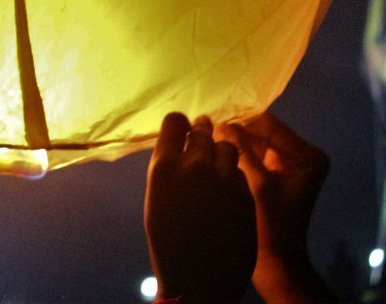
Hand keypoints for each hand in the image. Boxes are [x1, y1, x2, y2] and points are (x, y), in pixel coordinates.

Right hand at [145, 112, 255, 303]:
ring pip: (227, 149)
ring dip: (222, 152)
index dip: (181, 126)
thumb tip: (182, 139)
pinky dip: (234, 174)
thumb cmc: (170, 241)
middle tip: (201, 141)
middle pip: (205, 131)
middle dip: (204, 135)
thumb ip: (169, 165)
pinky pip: (239, 173)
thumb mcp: (159, 198)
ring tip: (216, 169)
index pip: (176, 122)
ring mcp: (226, 179)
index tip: (183, 132)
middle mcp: (197, 165)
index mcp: (167, 165)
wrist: (202, 284)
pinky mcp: (247, 195)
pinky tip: (226, 191)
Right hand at [217, 114, 335, 302]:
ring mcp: (287, 163)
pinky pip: (252, 154)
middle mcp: (301, 154)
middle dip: (235, 134)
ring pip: (253, 141)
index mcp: (307, 155)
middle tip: (205, 134)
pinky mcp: (275, 172)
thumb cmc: (271, 225)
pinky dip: (236, 154)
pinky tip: (216, 156)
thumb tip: (219, 124)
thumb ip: (240, 150)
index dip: (240, 124)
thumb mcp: (257, 184)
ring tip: (208, 144)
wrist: (275, 262)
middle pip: (261, 131)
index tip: (211, 127)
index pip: (268, 125)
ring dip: (233, 143)